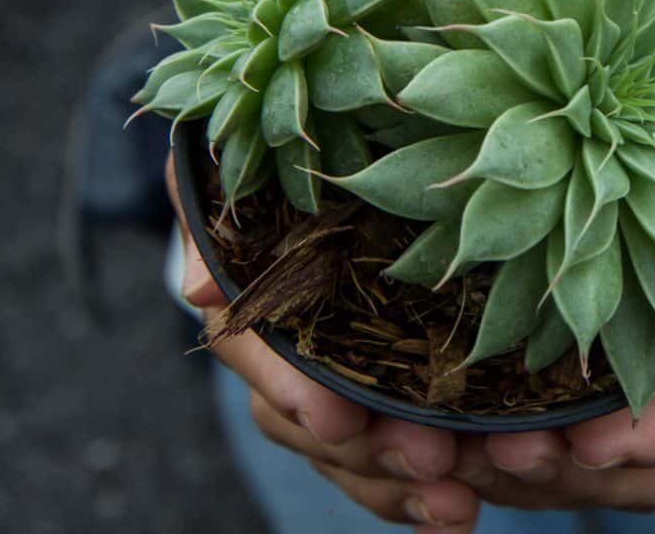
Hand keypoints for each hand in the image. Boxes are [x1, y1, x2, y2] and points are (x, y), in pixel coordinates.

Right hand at [166, 156, 480, 531]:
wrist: (350, 157)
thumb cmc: (298, 162)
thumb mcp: (247, 171)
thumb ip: (213, 211)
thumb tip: (196, 286)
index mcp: (252, 295)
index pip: (250, 350)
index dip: (287, 389)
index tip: (333, 419)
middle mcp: (286, 353)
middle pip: (310, 421)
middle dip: (367, 448)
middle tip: (430, 460)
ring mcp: (334, 388)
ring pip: (353, 456)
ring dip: (401, 487)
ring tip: (458, 502)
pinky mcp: (388, 405)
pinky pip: (395, 467)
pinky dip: (425, 500)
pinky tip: (459, 518)